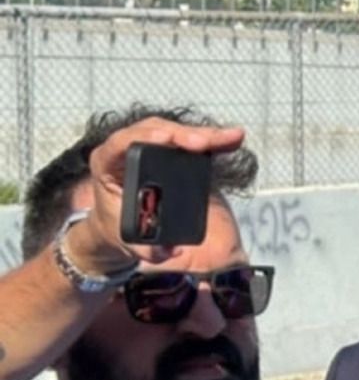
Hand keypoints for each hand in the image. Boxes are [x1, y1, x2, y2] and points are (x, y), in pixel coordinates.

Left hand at [66, 117, 245, 273]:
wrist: (117, 221)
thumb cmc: (117, 227)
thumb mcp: (128, 241)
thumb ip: (145, 249)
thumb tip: (172, 249)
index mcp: (107, 165)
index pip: (121, 143)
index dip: (145, 138)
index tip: (167, 140)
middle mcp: (123, 149)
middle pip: (154, 130)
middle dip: (184, 134)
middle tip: (209, 141)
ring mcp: (145, 144)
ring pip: (172, 130)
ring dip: (202, 133)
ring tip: (230, 138)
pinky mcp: (163, 148)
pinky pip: (184, 138)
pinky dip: (208, 138)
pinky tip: (230, 140)